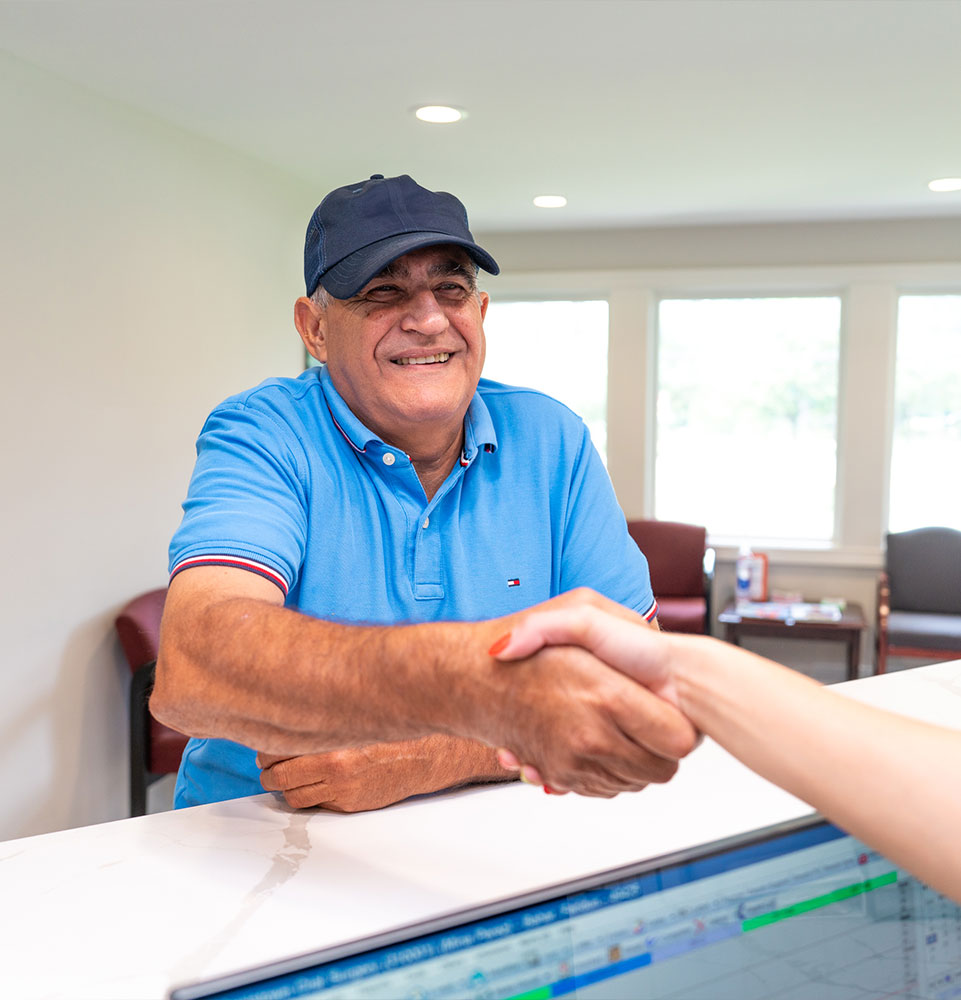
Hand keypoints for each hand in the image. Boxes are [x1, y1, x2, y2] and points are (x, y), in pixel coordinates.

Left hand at [257, 735, 511, 811]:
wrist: (429, 753)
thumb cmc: (393, 728)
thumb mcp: (353, 713)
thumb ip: (322, 714)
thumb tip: (285, 708)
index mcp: (329, 734)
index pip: (273, 747)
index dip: (267, 746)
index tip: (269, 744)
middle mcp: (332, 762)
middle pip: (275, 775)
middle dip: (272, 769)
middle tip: (277, 762)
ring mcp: (340, 788)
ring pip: (290, 796)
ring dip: (289, 786)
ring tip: (297, 773)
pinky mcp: (348, 805)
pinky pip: (315, 805)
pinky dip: (312, 796)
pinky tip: (322, 781)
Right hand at [471, 590, 697, 796]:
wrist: (474, 680)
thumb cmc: (529, 648)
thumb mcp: (578, 609)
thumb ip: (619, 625)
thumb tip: (652, 655)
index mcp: (607, 695)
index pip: (678, 739)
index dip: (678, 726)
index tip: (668, 710)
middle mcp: (592, 737)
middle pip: (662, 769)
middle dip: (661, 749)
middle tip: (651, 723)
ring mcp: (575, 762)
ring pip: (635, 781)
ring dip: (634, 761)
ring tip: (621, 728)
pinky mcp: (560, 776)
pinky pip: (604, 787)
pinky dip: (606, 770)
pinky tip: (597, 741)